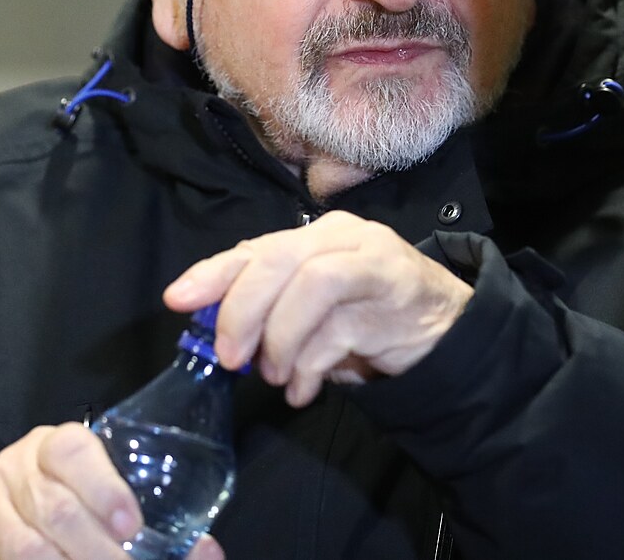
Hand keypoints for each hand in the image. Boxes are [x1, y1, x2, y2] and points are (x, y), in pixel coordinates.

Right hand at [0, 421, 224, 559]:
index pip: (75, 452)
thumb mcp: (104, 493)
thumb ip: (149, 522)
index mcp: (52, 446)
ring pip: (26, 548)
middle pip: (56, 512)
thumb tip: (208, 552)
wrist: (5, 505)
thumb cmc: (70, 496)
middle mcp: (12, 471)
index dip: (105, 489)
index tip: (133, 526)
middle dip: (97, 552)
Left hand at [164, 211, 471, 406]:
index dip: (213, 273)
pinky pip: (341, 328)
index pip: (256, 247)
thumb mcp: (313, 309)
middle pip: (279, 260)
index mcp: (316, 235)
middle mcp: (343, 237)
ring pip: (312, 285)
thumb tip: (211, 326)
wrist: (445, 327)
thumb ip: (271, 305)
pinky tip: (302, 389)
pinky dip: (310, 365)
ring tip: (274, 376)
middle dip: (242, 311)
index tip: (178, 300)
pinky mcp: (395, 296)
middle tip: (230, 358)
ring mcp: (373, 262)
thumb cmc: (367, 317)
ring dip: (281, 338)